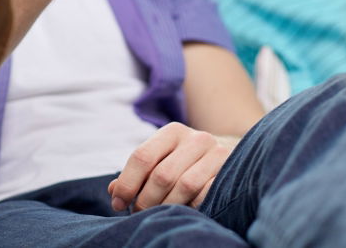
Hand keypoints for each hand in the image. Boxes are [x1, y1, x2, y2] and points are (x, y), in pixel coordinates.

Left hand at [106, 123, 236, 211]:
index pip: (142, 156)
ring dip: (166, 206)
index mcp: (172, 132)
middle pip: (162, 174)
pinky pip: (206, 195)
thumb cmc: (187, 161)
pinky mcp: (231, 172)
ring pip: (184, 186)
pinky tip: (183, 211)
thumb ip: (138, 172)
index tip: (118, 203)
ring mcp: (216, 154)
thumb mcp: (162, 158)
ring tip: (158, 214)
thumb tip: (114, 191)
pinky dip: (191, 207)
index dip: (127, 183)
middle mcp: (196, 139)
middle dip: (145, 199)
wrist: (232, 155)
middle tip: (138, 213)